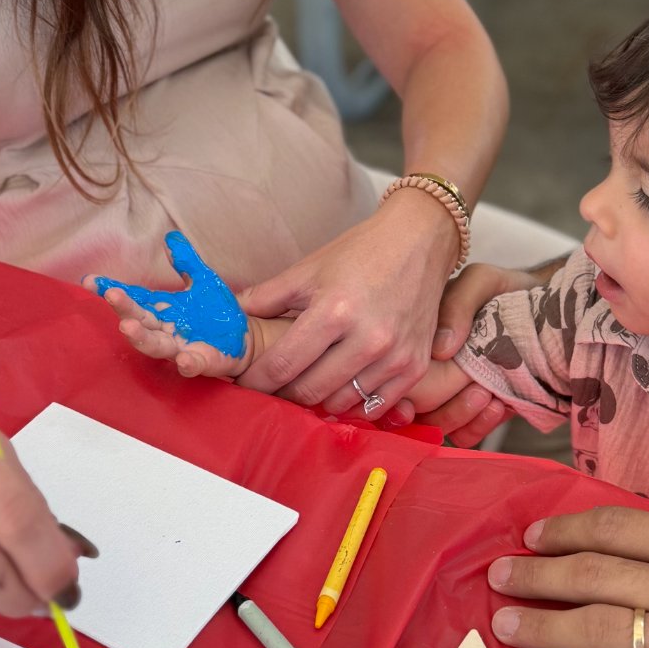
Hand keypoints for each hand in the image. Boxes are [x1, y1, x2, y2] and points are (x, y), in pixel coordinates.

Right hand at [89, 279, 276, 382]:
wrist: (244, 337)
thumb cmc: (215, 312)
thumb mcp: (202, 280)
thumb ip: (186, 262)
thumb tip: (170, 238)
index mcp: (161, 310)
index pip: (132, 298)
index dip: (111, 290)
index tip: (89, 280)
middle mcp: (164, 330)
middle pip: (139, 321)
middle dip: (124, 309)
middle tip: (112, 295)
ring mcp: (180, 348)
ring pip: (156, 346)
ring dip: (141, 338)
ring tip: (127, 327)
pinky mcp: (202, 362)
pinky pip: (191, 365)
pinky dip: (186, 363)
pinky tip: (182, 358)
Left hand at [236, 191, 458, 413]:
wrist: (419, 241)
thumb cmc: (361, 252)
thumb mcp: (309, 268)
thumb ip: (266, 296)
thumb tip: (230, 316)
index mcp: (334, 311)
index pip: (282, 365)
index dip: (256, 381)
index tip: (243, 384)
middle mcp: (367, 339)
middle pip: (309, 390)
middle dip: (284, 393)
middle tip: (274, 387)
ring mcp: (395, 356)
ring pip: (340, 403)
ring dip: (318, 399)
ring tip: (308, 383)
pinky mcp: (415, 366)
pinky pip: (374, 406)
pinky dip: (353, 404)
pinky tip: (342, 389)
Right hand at [385, 260, 536, 438]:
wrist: (548, 312)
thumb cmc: (509, 293)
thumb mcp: (483, 283)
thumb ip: (459, 304)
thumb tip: (439, 348)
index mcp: (416, 339)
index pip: (396, 373)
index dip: (398, 393)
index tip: (412, 404)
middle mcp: (426, 369)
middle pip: (412, 406)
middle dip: (441, 403)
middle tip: (477, 385)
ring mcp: (448, 395)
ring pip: (435, 425)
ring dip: (459, 415)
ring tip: (488, 393)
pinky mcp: (474, 414)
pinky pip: (463, 436)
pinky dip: (477, 428)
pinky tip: (498, 406)